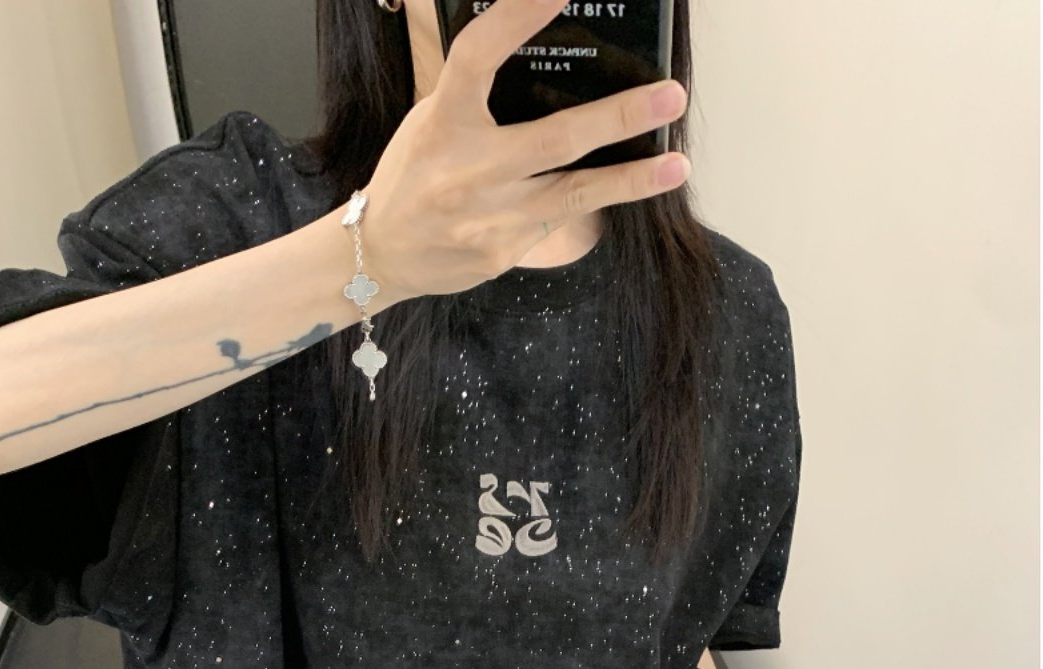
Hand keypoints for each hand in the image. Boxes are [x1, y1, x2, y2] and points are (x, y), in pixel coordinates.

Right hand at [363, 0, 690, 301]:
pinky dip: (596, 202)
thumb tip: (541, 53)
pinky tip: (631, 188)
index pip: (479, 56)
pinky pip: (560, 220)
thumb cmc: (413, 175)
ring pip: (572, 194)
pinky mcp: (502, 251)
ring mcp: (488, 217)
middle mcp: (466, 170)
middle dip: (619, 116)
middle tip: (670, 95)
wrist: (380, 256)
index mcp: (442, 122)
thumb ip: (476, 91)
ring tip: (676, 163)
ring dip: (630, 179)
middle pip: (555, 139)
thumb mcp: (431, 120)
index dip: (518, 16)